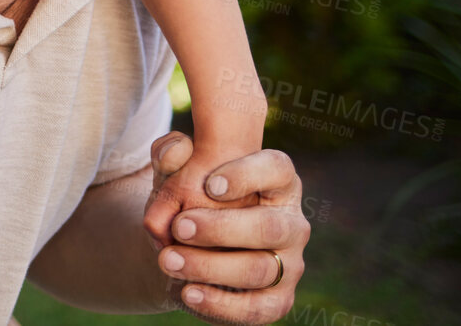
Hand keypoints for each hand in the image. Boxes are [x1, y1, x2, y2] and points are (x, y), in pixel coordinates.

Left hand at [147, 132, 308, 323]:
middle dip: (221, 228)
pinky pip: (256, 309)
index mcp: (278, 182)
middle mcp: (292, 224)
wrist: (184, 247)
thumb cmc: (190, 198)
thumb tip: (173, 152)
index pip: (277, 169)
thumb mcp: (176, 171)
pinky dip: (220, 304)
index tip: (210, 184)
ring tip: (168, 260)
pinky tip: (188, 293)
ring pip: (259, 268)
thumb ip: (170, 153)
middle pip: (269, 226)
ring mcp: (289, 265)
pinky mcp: (278, 300)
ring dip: (210, 267)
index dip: (248, 175)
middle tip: (179, 227)